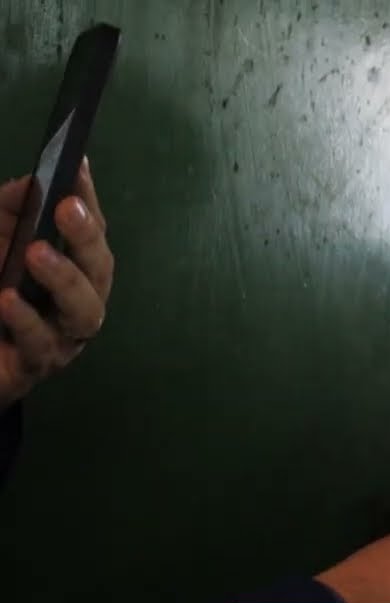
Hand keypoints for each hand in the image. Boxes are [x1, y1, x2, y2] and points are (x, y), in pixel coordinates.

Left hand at [0, 161, 112, 406]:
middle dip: (86, 238)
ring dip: (65, 280)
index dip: (88, 198)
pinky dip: (26, 321)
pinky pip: (40, 345)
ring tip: (36, 253)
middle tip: (66, 208)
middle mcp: (77, 301)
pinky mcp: (33, 367)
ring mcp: (62, 337)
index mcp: (72, 268)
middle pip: (98, 270)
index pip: (90, 230)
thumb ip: (9, 210)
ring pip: (84, 311)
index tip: (78, 166)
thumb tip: (33, 183)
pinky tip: (7, 299)